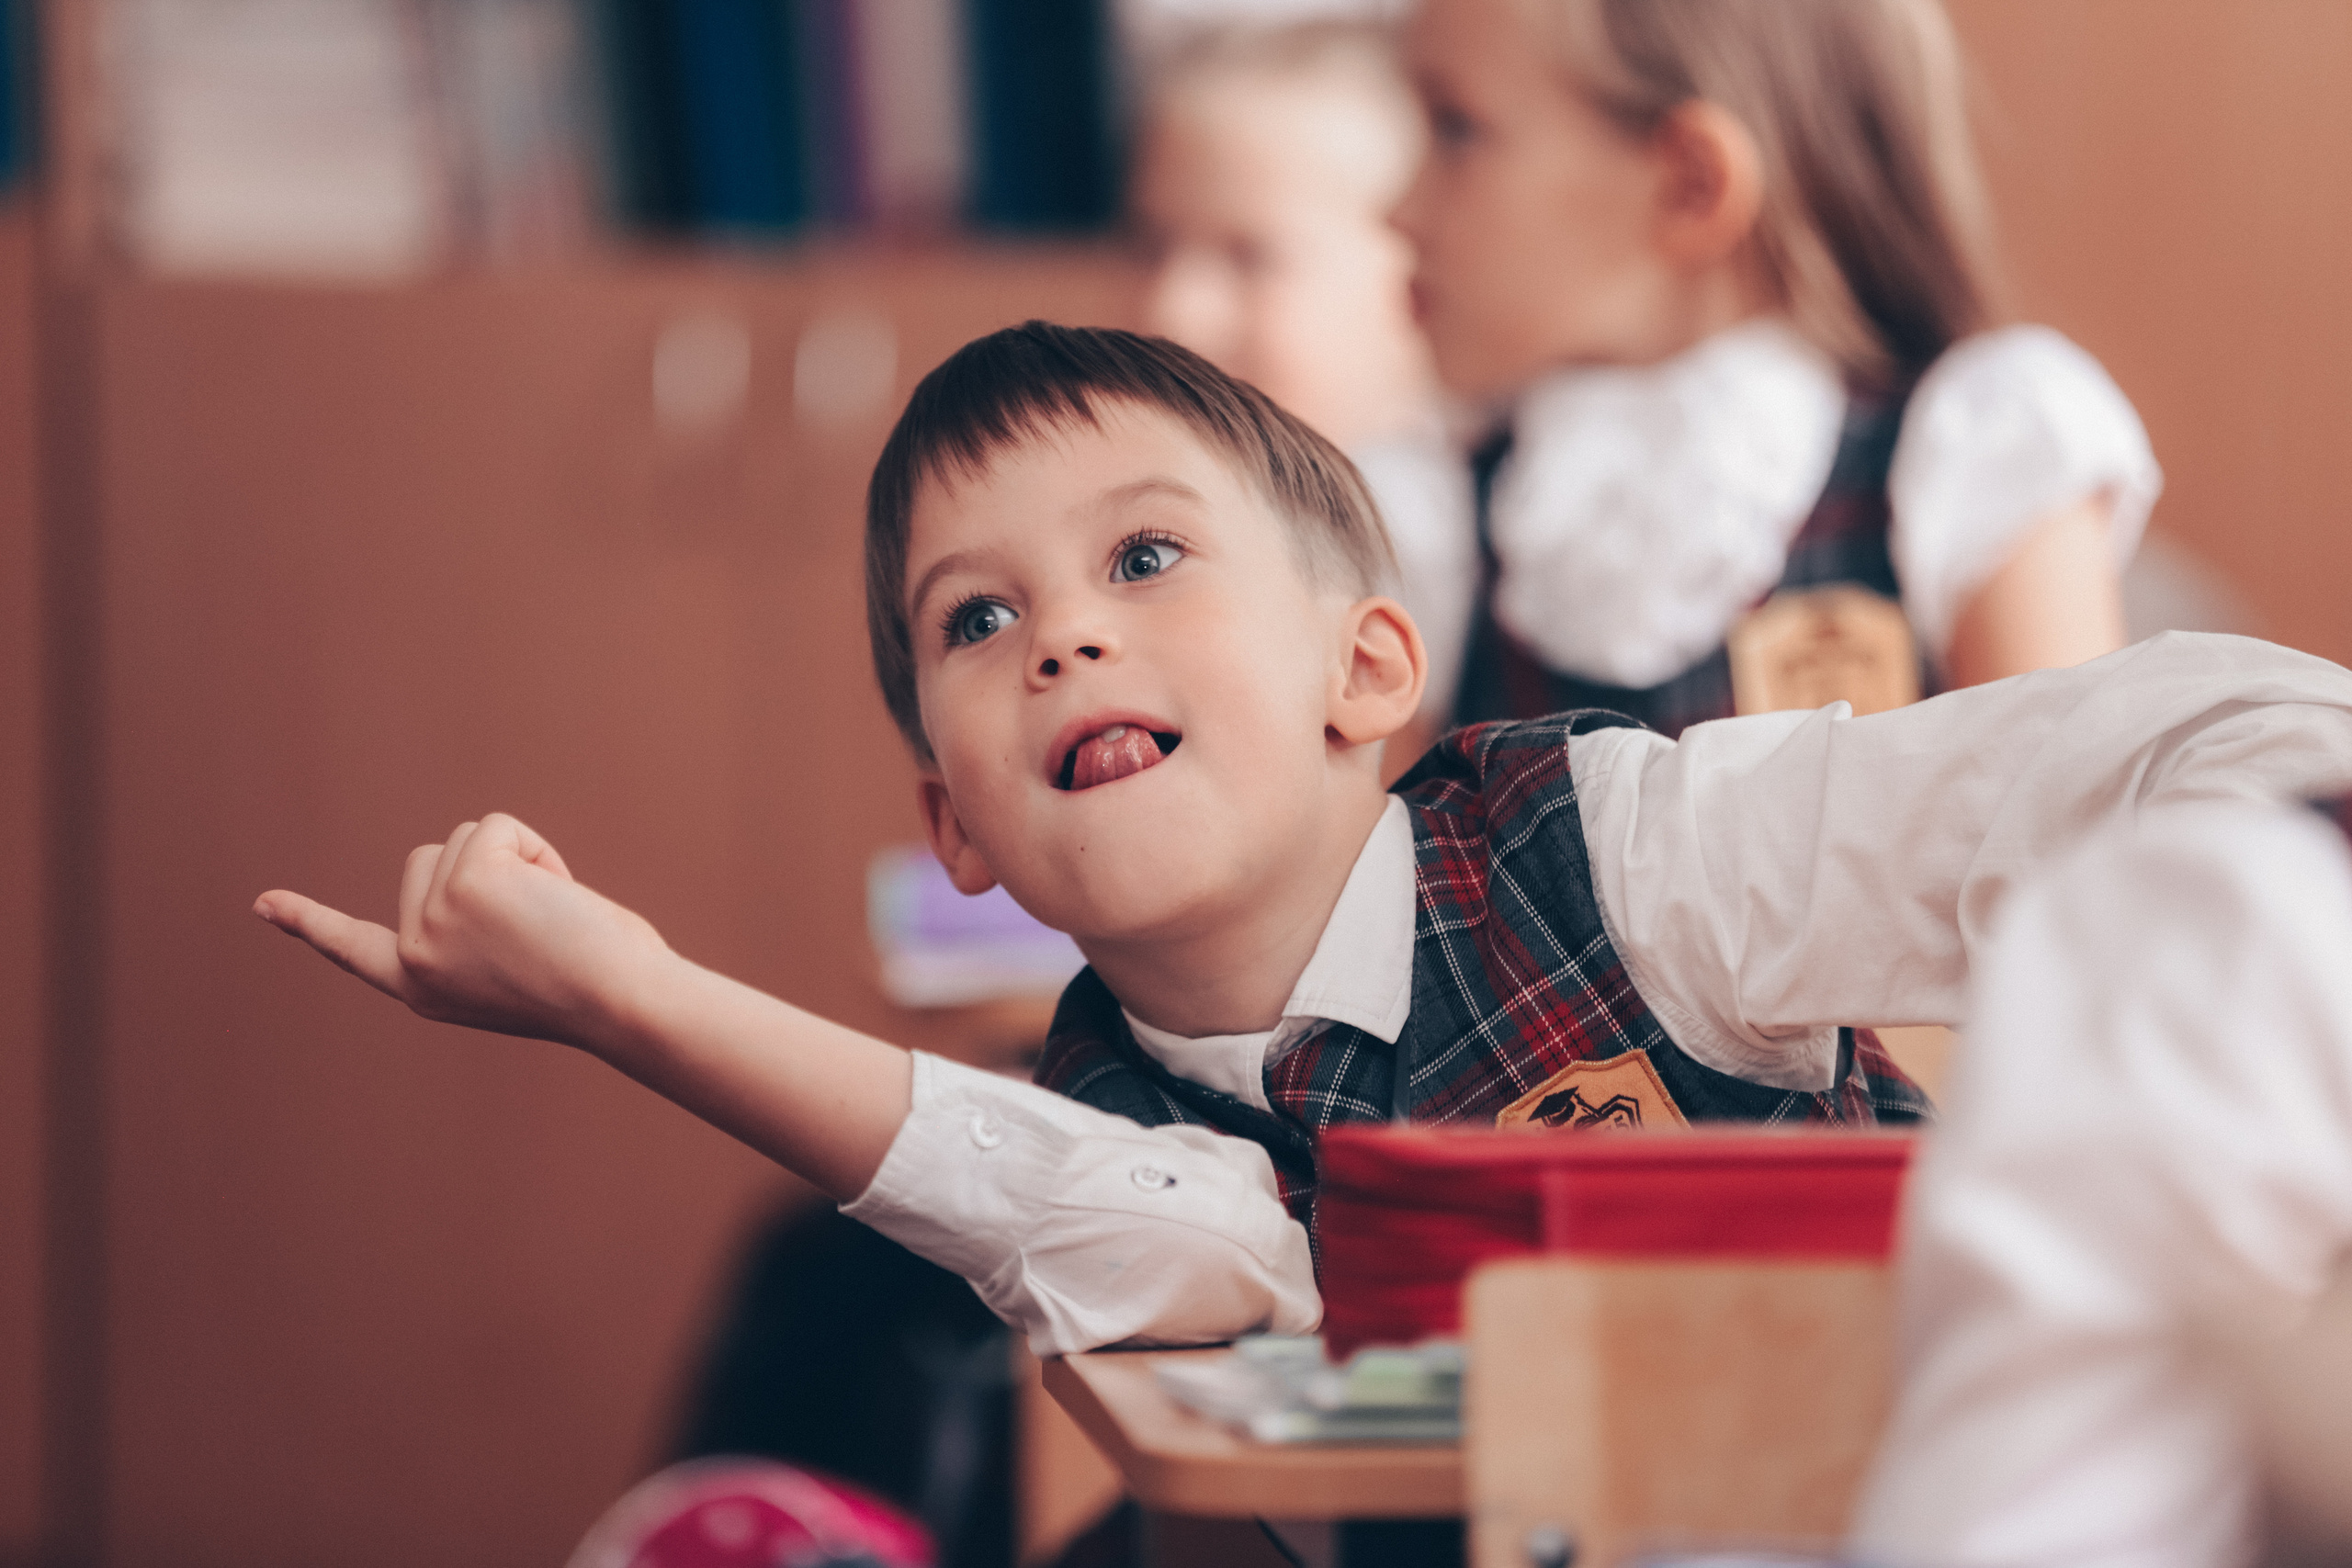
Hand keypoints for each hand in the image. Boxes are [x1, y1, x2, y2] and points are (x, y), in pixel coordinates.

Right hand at [254, 813, 670, 1050]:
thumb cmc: (597, 988)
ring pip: (466, 837)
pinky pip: (499, 826)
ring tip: (553, 917)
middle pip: (431, 859)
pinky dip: (536, 848)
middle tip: (541, 927)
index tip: (263, 904)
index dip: (311, 924)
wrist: (622, 1003)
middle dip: (487, 869)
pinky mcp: (466, 884)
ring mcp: (433, 920)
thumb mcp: (518, 968)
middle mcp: (416, 957)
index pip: (355, 950)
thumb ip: (478, 936)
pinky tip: (559, 898)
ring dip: (518, 860)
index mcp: (424, 987)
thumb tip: (489, 892)